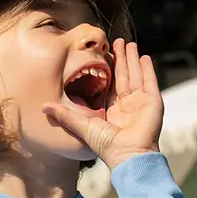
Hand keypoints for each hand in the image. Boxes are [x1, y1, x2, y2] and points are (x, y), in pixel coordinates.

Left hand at [43, 40, 163, 169]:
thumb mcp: (81, 126)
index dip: (107, 68)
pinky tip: (145, 57)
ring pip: (137, 75)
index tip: (103, 53)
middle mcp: (127, 105)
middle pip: (124, 76)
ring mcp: (141, 103)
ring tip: (129, 44)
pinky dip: (148, 69)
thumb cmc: (105, 145)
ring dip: (133, 59)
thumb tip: (43, 107)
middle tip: (116, 41)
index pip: (110, 83)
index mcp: (112, 109)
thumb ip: (64, 115)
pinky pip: (150, 82)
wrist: (128, 156)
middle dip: (121, 59)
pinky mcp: (153, 103)